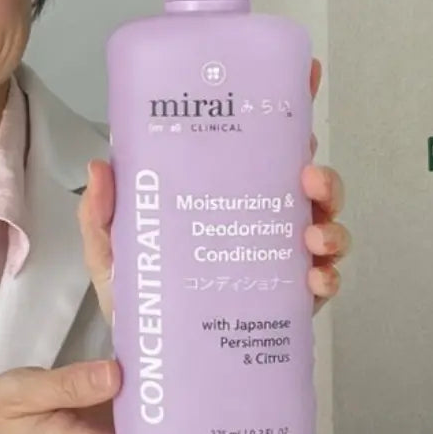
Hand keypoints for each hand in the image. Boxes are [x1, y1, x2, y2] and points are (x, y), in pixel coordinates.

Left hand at [80, 58, 350, 320]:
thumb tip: (100, 165)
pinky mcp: (286, 298)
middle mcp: (255, 218)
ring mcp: (276, 257)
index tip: (308, 73)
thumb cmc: (135, 295)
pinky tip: (315, 278)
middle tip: (310, 176)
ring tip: (313, 235)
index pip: (259, 143)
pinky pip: (322, 281)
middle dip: (322, 173)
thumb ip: (100, 214)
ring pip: (324, 226)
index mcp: (221, 193)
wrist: (150, 359)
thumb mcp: (110, 251)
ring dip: (332, 224)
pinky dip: (328, 277)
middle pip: (306, 183)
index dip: (290, 104)